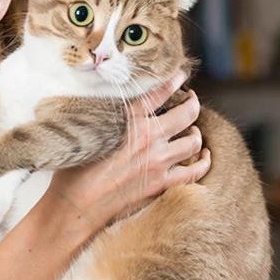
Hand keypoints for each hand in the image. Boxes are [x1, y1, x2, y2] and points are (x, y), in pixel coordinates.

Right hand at [46, 72, 211, 234]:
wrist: (76, 205)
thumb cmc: (74, 168)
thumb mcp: (86, 132)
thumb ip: (105, 115)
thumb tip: (115, 105)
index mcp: (129, 120)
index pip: (159, 92)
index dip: (173, 80)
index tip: (179, 75)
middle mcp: (149, 138)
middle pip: (187, 113)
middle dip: (192, 103)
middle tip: (190, 100)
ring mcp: (159, 162)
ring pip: (194, 141)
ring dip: (196, 133)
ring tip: (192, 130)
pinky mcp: (161, 184)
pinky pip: (195, 171)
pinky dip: (203, 162)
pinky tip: (204, 157)